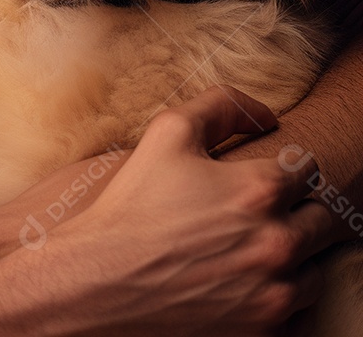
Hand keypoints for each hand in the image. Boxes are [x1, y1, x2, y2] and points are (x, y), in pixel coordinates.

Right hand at [0, 86, 338, 335]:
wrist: (99, 280)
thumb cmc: (132, 203)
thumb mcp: (169, 131)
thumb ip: (223, 105)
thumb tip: (266, 113)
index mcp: (261, 189)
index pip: (307, 168)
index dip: (283, 166)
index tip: (261, 174)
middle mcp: (276, 242)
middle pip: (320, 219)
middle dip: (295, 210)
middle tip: (256, 212)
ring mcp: (273, 293)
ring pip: (314, 268)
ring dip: (293, 255)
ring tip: (251, 247)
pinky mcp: (263, 331)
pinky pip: (298, 312)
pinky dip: (279, 295)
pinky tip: (245, 281)